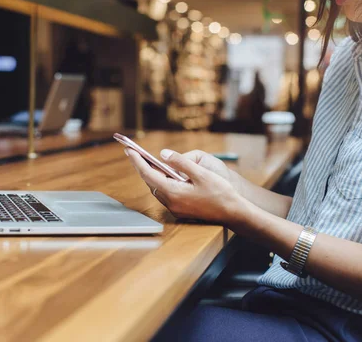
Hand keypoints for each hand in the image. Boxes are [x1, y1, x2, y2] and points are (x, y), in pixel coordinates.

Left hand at [126, 148, 240, 223]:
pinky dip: (162, 182)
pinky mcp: (181, 210)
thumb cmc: (220, 192)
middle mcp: (171, 202)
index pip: (148, 174)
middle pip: (151, 181)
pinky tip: (166, 174)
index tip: (129, 149)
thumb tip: (163, 154)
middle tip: (135, 152)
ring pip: (158, 188)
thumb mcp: (201, 173)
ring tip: (149, 161)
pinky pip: (166, 193)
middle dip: (142, 166)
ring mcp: (175, 208)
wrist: (233, 213)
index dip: (137, 160)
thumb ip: (181, 162)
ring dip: (153, 174)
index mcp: (173, 192)